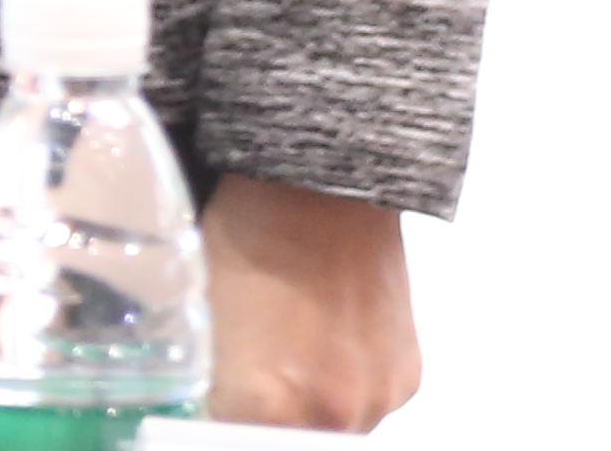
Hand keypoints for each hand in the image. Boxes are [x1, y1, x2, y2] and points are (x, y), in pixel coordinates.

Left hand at [201, 170, 420, 431]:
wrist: (324, 184)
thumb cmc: (250, 234)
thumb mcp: (203, 309)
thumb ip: (212, 377)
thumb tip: (210, 401)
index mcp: (263, 404)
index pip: (227, 441)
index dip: (219, 420)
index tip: (217, 399)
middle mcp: (327, 416)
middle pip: (285, 443)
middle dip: (265, 421)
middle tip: (253, 376)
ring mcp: (376, 399)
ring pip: (332, 432)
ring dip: (311, 409)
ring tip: (294, 351)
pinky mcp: (407, 378)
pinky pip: (369, 405)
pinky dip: (348, 386)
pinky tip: (329, 339)